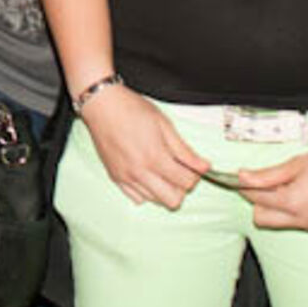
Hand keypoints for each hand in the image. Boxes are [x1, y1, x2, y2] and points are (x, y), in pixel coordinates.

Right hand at [79, 85, 208, 209]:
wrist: (102, 105)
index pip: (186, 183)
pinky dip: (146, 191)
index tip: (193, 166)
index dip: (195, 176)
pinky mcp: (115, 177)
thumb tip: (205, 166)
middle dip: (181, 188)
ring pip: (155, 201)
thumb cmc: (132, 109)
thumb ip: (185, 150)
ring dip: (164, 189)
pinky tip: (147, 175)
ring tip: (162, 170)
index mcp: (155, 157)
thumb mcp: (164, 124)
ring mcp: (126, 177)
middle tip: (179, 171)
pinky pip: (137, 198)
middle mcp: (140, 172)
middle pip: (173, 201)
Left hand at [237, 146, 307, 233]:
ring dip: (279, 207)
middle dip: (258, 202)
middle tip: (268, 183)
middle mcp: (302, 220)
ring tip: (294, 185)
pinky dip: (298, 211)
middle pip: (262, 219)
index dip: (245, 186)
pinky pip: (301, 223)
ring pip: (282, 222)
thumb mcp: (297, 163)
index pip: (255, 198)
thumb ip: (267, 174)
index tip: (242, 177)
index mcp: (292, 202)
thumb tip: (242, 177)